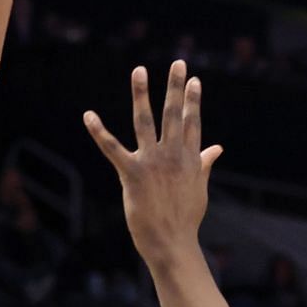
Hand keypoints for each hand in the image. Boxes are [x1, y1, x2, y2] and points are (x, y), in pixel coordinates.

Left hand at [84, 61, 223, 267]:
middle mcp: (174, 156)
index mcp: (190, 159)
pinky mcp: (132, 174)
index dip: (193, 100)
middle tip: (178, 63)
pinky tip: (88, 116)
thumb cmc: (185, 218)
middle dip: (175, 87)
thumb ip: (205, 163)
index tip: (193, 80)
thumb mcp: (199, 188)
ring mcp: (153, 163)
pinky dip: (99, 132)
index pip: (193, 123)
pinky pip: (113, 148)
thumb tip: (218, 148)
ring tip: (139, 71)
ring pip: (145, 122)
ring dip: (142, 95)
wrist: (172, 243)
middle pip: (174, 114)